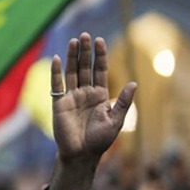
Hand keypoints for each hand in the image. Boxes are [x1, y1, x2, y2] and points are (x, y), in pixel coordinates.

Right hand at [51, 33, 136, 163]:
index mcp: (100, 96)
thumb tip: (133, 83)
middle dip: (85, 51)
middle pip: (85, 67)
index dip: (100, 56)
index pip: (99, 70)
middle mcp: (85, 93)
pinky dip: (56, 72)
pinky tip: (57, 59)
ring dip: (73, 56)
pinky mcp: (59, 103)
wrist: (81, 154)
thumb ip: (123, 101)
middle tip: (85, 35)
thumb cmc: (100, 140)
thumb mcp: (116, 120)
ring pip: (72, 72)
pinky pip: (57, 85)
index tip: (100, 40)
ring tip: (74, 40)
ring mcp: (71, 97)